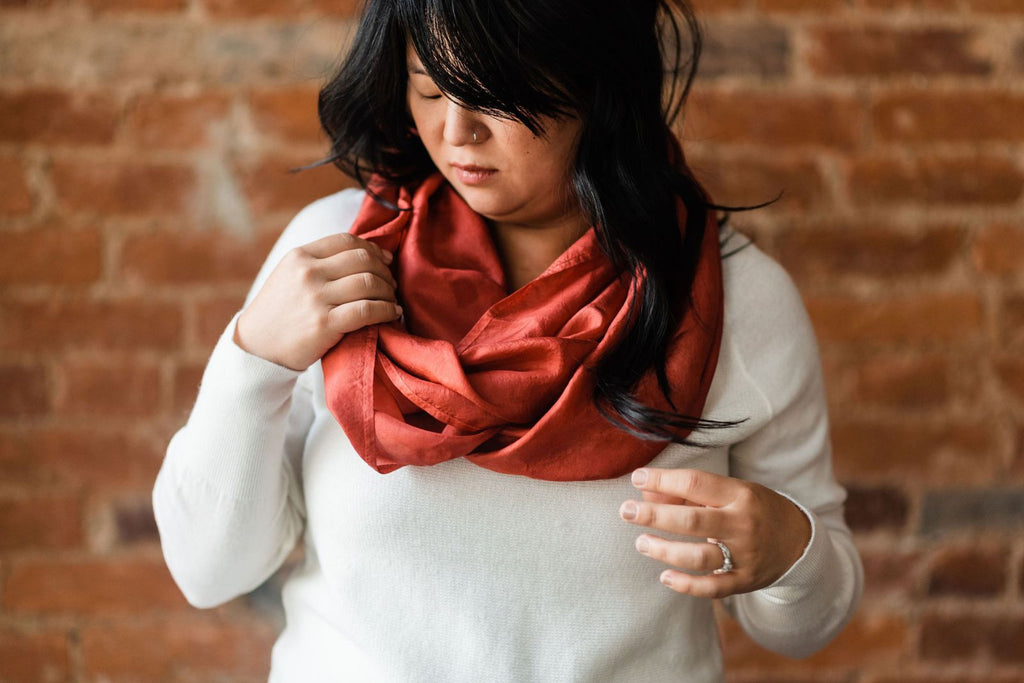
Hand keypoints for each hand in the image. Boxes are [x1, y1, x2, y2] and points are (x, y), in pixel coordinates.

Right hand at [235, 233, 400, 369]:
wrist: (257, 347)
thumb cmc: (279, 312)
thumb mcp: (289, 275)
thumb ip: (318, 262)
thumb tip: (363, 253)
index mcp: (300, 256)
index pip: (347, 241)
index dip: (373, 249)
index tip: (385, 260)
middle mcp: (308, 273)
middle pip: (363, 260)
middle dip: (384, 271)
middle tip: (391, 284)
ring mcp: (316, 298)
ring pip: (369, 283)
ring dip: (388, 292)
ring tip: (392, 300)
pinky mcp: (325, 324)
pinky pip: (367, 310)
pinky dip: (387, 310)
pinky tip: (392, 314)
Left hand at [619, 468, 810, 597]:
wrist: (799, 541)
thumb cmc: (754, 509)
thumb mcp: (730, 491)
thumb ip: (689, 492)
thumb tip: (646, 493)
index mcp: (740, 494)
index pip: (696, 482)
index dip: (663, 479)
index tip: (636, 477)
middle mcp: (743, 524)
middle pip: (693, 520)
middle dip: (655, 516)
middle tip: (626, 511)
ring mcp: (745, 555)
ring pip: (699, 556)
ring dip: (665, 550)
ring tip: (641, 543)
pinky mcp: (745, 581)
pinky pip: (713, 587)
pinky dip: (687, 585)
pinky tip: (665, 577)